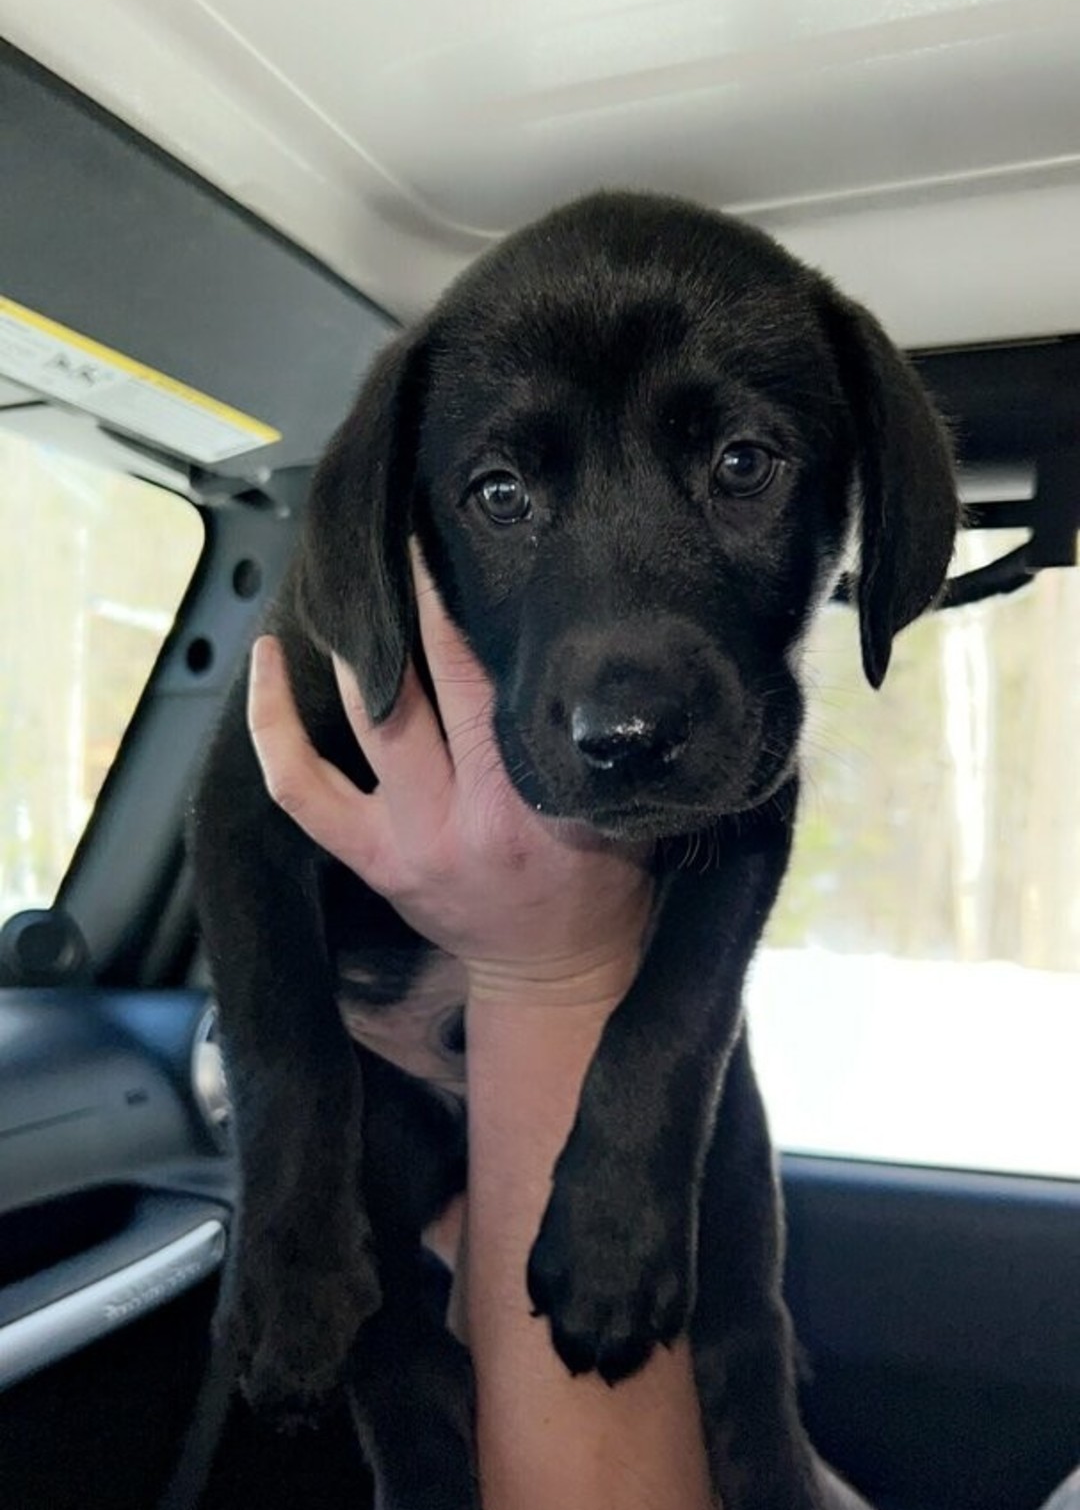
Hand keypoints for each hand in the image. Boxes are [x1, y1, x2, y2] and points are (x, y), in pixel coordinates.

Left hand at [248, 546, 651, 1002]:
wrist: (557, 975)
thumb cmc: (601, 884)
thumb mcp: (619, 811)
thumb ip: (588, 745)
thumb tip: (576, 652)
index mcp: (530, 802)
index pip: (484, 681)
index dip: (454, 606)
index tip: (442, 542)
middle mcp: (463, 816)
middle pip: (420, 686)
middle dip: (407, 601)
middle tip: (395, 534)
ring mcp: (407, 837)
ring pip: (363, 720)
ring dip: (349, 644)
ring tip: (343, 581)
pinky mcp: (370, 857)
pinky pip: (300, 787)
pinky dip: (273, 725)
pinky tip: (265, 663)